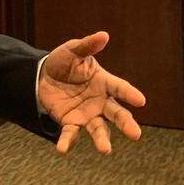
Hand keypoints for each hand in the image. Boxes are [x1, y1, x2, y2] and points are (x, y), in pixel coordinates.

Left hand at [38, 32, 146, 154]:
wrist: (42, 76)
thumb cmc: (63, 62)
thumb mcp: (73, 51)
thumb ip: (87, 45)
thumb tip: (104, 35)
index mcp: (104, 82)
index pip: (120, 87)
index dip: (129, 93)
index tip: (141, 100)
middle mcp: (100, 101)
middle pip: (116, 114)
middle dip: (126, 123)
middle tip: (135, 134)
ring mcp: (87, 114)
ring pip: (98, 128)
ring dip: (102, 139)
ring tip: (105, 149)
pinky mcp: (71, 122)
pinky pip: (71, 134)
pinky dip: (67, 142)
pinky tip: (63, 149)